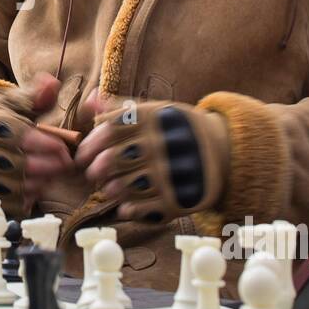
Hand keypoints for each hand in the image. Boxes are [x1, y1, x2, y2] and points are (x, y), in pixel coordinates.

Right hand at [0, 71, 74, 215]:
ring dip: (41, 183)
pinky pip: (8, 204)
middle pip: (25, 166)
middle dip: (51, 167)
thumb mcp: (11, 102)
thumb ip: (36, 94)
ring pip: (18, 187)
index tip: (65, 149)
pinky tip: (34, 189)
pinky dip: (26, 199)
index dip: (51, 146)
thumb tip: (53, 83)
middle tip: (65, 165)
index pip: (25, 138)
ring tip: (51, 175)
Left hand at [74, 98, 209, 223]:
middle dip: (95, 170)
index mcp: (154, 119)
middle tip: (92, 174)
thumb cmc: (179, 130)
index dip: (90, 145)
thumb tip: (90, 99)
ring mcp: (171, 173)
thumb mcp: (157, 112)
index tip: (82, 156)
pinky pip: (142, 209)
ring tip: (108, 189)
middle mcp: (162, 144)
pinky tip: (126, 205)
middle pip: (112, 159)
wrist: (226, 151)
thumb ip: (123, 107)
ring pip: (124, 186)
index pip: (109, 130)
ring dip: (109, 190)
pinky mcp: (179, 200)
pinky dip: (128, 209)